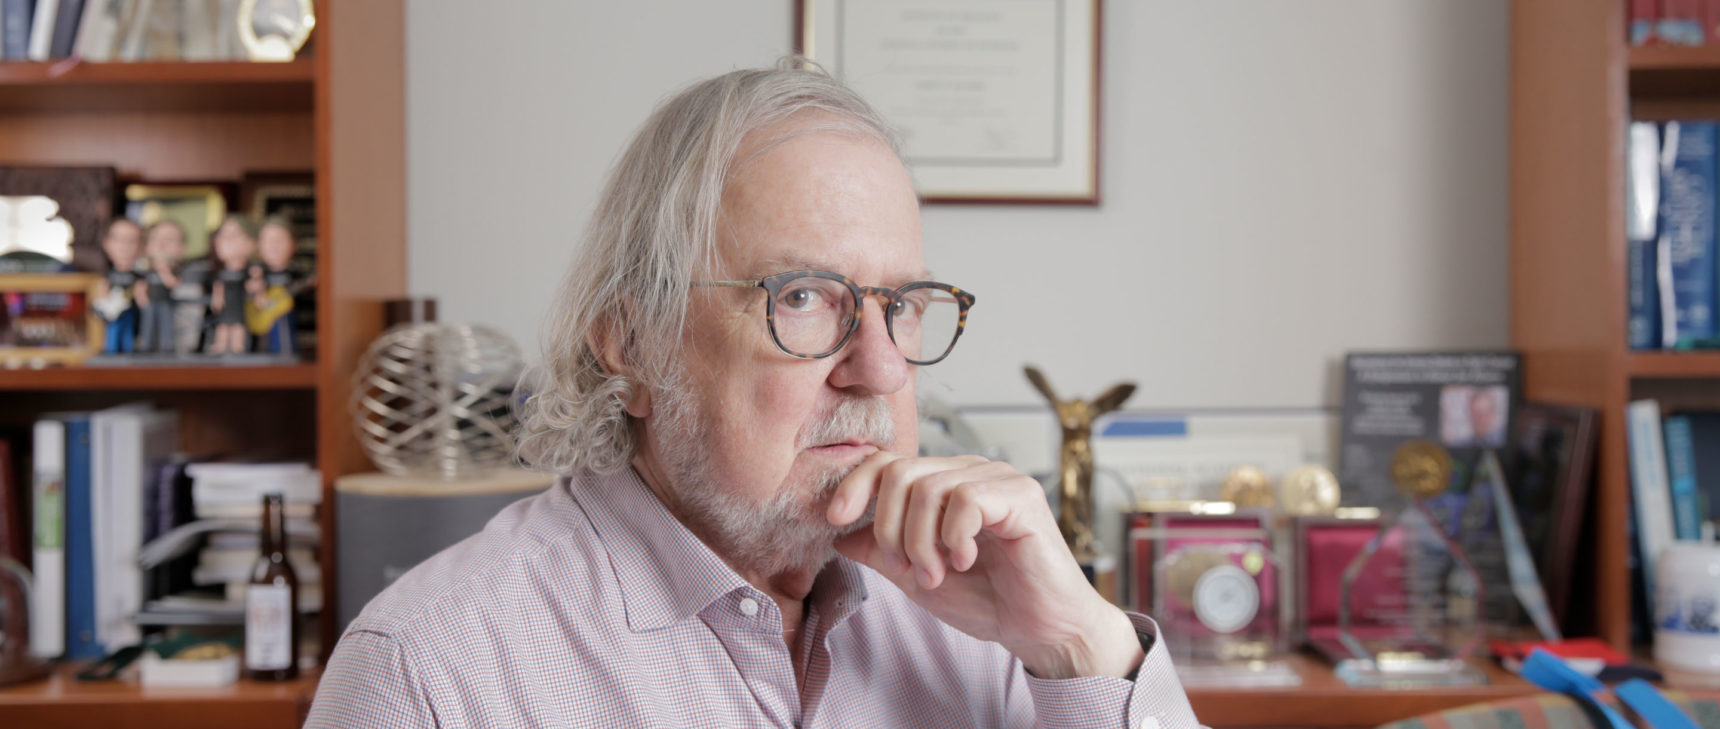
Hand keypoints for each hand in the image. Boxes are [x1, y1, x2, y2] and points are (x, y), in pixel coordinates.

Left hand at [828, 453, 1142, 678]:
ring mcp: (998, 479)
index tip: (837, 520)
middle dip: (889, 526)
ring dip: (921, 541)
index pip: (887, 462)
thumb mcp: (917, 576)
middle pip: (900, 472)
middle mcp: (970, 471)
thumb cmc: (988, 601)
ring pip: (928, 488)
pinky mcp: (1022, 495)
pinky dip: (954, 537)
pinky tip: (966, 561)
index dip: (855, 485)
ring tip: (937, 574)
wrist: (1041, 630)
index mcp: (944, 483)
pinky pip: (965, 499)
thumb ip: (881, 551)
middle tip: (907, 568)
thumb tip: (838, 534)